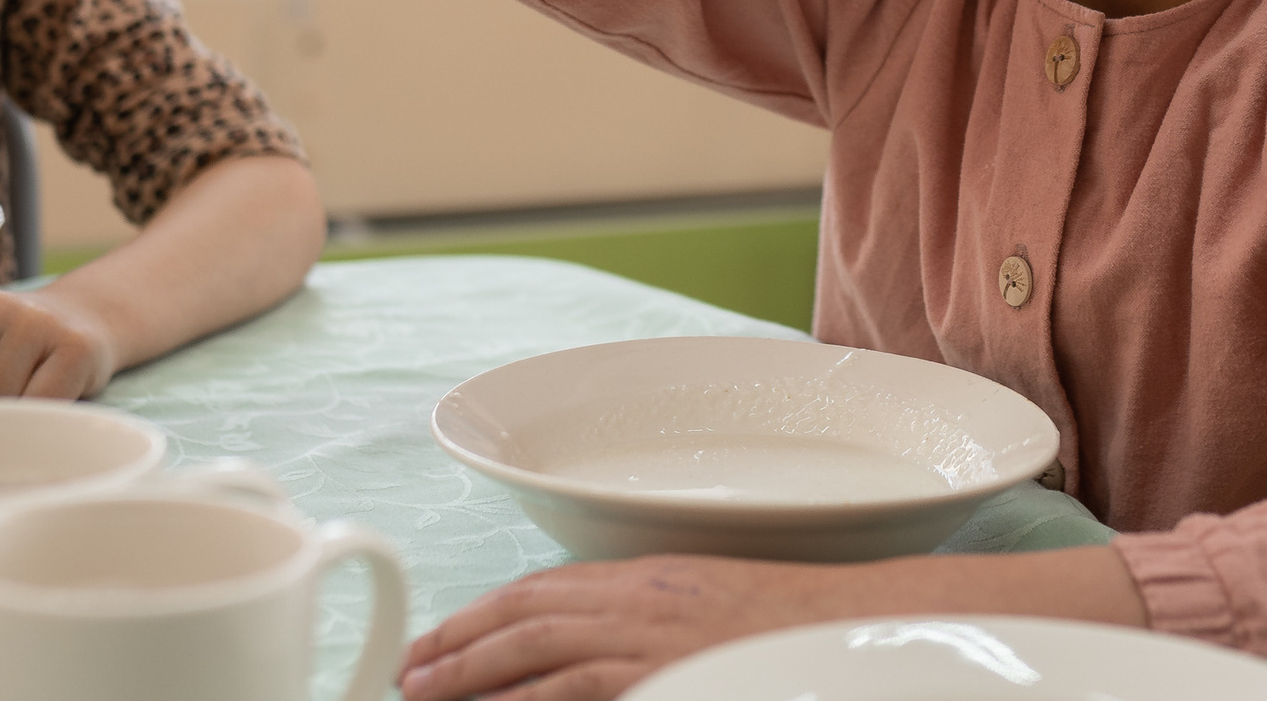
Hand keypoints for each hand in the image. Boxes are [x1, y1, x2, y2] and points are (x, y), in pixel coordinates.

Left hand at [399, 555, 874, 700]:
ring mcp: (651, 642)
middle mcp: (640, 601)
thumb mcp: (705, 605)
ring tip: (425, 695)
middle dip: (457, 644)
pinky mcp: (667, 676)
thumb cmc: (791, 624)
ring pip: (538, 654)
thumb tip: (590, 652)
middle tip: (409, 675)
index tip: (437, 641)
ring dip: (473, 676)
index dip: (480, 615)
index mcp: (647, 578)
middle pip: (525, 616)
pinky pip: (580, 691)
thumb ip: (646, 619)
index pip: (543, 588)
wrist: (858, 628)